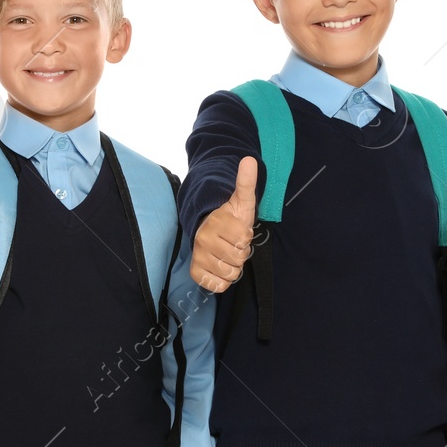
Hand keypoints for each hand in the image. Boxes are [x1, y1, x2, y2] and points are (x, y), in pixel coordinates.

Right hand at [190, 157, 256, 292]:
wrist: (209, 229)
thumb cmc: (230, 217)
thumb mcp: (242, 200)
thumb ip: (246, 182)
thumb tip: (250, 160)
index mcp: (216, 222)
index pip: (244, 240)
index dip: (246, 237)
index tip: (239, 231)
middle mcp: (203, 239)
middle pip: (238, 259)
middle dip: (241, 253)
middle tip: (233, 244)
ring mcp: (198, 257)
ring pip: (231, 274)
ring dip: (233, 267)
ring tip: (227, 254)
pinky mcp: (196, 273)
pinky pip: (219, 286)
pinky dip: (223, 280)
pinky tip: (219, 267)